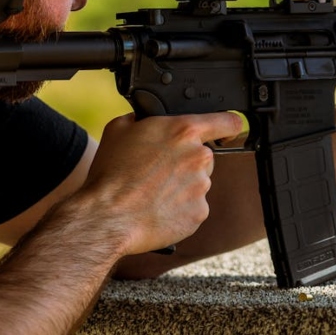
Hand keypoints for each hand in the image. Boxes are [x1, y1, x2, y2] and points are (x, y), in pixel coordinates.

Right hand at [75, 112, 244, 255]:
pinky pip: (193, 207)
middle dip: (186, 162)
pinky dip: (179, 209)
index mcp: (183, 131)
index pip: (227, 122)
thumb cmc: (111, 173)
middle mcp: (198, 157)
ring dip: (181, 186)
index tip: (227, 131)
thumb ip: (144, 119)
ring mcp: (201, 187)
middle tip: (159, 171)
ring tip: (152, 192)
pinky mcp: (199, 213)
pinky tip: (157, 208)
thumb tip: (148, 120)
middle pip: (204, 156)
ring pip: (197, 182)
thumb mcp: (119, 128)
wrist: (107, 216)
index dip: (228, 126)